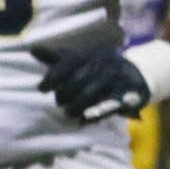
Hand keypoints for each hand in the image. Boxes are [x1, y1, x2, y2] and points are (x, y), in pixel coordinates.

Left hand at [32, 46, 150, 123]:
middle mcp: (103, 63)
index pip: (68, 62)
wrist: (137, 73)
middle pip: (77, 80)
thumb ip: (57, 57)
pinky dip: (96, 113)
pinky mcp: (128, 95)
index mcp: (89, 53)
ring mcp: (116, 78)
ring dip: (77, 105)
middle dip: (65, 94)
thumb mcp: (79, 59)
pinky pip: (110, 105)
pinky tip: (85, 119)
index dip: (53, 76)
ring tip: (68, 113)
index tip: (41, 88)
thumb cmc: (99, 67)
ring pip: (91, 94)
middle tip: (59, 103)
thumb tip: (32, 49)